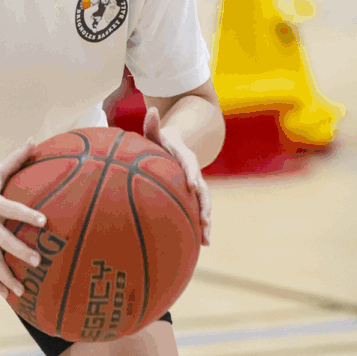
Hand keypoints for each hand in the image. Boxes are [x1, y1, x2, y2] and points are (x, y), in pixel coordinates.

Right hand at [0, 140, 47, 298]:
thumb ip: (16, 159)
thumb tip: (35, 140)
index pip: (12, 209)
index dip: (27, 214)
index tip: (44, 221)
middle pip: (3, 241)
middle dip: (19, 252)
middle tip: (37, 260)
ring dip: (7, 277)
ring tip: (22, 290)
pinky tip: (9, 297)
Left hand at [142, 106, 210, 245]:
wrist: (175, 146)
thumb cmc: (160, 141)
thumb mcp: (156, 133)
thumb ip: (153, 125)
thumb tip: (150, 110)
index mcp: (186, 159)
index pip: (190, 166)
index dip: (192, 175)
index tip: (193, 185)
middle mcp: (195, 175)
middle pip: (203, 192)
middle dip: (205, 207)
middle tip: (204, 221)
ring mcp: (195, 187)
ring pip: (203, 206)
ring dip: (206, 221)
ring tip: (206, 240)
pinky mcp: (191, 197)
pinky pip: (195, 211)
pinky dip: (198, 226)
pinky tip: (198, 245)